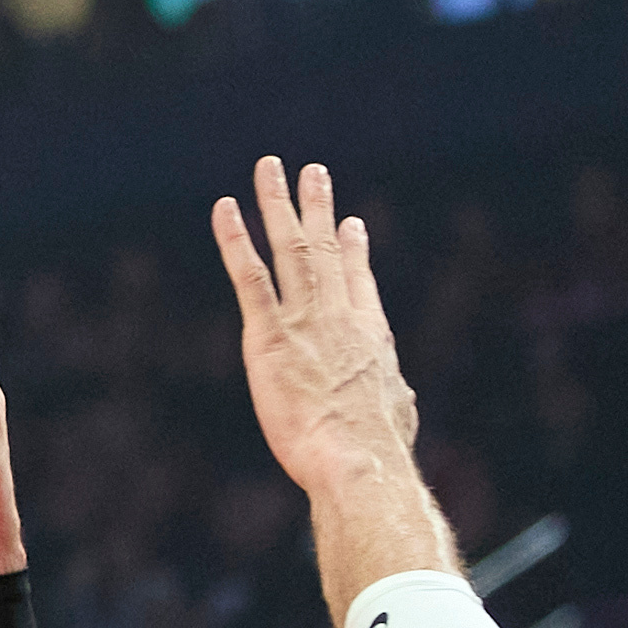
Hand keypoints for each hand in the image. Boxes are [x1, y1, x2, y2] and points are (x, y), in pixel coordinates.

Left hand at [209, 156, 418, 498]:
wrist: (357, 459)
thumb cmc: (378, 449)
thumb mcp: (397, 415)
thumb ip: (393, 396)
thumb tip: (402, 401)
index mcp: (369, 335)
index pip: (359, 280)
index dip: (353, 250)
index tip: (349, 224)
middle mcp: (338, 316)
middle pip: (326, 250)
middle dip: (317, 207)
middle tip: (313, 173)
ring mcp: (304, 321)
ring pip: (291, 248)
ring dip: (277, 204)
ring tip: (270, 168)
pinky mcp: (269, 337)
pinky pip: (250, 278)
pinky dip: (236, 240)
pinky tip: (225, 209)